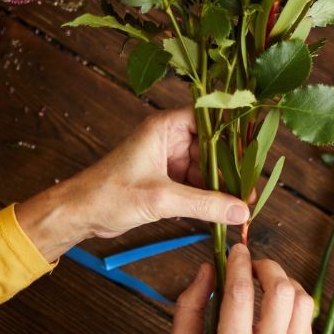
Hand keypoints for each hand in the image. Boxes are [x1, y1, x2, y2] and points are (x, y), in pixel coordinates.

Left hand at [14, 108, 248, 259]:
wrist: (80, 214)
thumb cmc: (109, 195)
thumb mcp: (161, 199)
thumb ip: (204, 204)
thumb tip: (241, 211)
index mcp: (165, 127)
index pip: (210, 119)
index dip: (232, 134)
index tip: (254, 152)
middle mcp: (169, 139)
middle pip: (213, 148)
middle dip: (230, 170)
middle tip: (250, 192)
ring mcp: (168, 159)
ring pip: (207, 169)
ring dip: (222, 187)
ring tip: (240, 207)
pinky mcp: (167, 180)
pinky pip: (197, 184)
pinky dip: (209, 198)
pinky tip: (222, 212)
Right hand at [168, 245, 315, 333]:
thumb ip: (189, 305)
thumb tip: (208, 268)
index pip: (241, 293)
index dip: (240, 263)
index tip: (237, 250)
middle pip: (280, 290)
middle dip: (268, 267)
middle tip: (255, 264)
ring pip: (302, 300)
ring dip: (284, 282)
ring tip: (267, 283)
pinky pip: (307, 319)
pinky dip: (292, 305)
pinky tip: (275, 309)